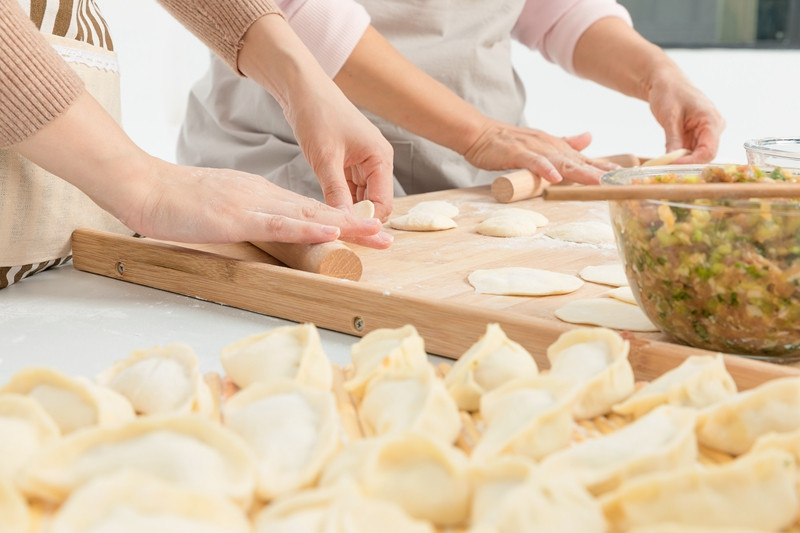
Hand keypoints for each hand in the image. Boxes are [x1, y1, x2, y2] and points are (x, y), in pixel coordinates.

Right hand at [121, 158, 393, 248]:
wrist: (145, 187)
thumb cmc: (178, 201)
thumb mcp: (222, 207)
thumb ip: (246, 216)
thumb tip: (266, 231)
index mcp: (262, 195)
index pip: (309, 209)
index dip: (341, 220)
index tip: (368, 230)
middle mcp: (265, 196)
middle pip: (318, 211)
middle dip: (355, 225)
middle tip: (387, 236)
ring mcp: (253, 204)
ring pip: (307, 215)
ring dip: (344, 226)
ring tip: (375, 234)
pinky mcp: (237, 216)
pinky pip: (278, 223)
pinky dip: (306, 227)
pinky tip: (329, 231)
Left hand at [239, 15, 394, 221]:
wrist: (302, 90)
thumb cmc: (317, 115)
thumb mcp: (325, 158)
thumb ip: (336, 192)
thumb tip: (344, 222)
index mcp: (380, 158)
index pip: (383, 203)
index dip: (367, 221)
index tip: (346, 233)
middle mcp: (377, 162)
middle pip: (376, 203)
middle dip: (359, 218)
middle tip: (337, 232)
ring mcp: (364, 162)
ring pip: (362, 198)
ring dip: (349, 210)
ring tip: (330, 224)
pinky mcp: (349, 163)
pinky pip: (350, 190)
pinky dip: (341, 200)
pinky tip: (327, 209)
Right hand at [462, 122, 618, 184]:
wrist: (479, 133)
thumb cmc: (508, 143)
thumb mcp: (541, 143)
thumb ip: (566, 143)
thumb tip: (590, 137)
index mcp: (556, 147)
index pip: (585, 159)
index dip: (605, 167)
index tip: (627, 176)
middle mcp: (550, 146)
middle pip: (578, 162)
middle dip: (600, 172)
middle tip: (621, 182)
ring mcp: (533, 149)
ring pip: (561, 162)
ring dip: (580, 172)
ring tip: (598, 182)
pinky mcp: (516, 153)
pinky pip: (533, 162)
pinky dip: (544, 169)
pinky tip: (555, 178)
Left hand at [647, 70, 724, 163]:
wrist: (667, 82)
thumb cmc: (670, 93)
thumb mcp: (669, 117)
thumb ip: (673, 140)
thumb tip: (672, 160)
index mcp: (711, 120)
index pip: (708, 151)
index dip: (691, 162)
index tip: (672, 166)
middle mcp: (714, 127)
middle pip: (705, 155)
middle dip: (686, 164)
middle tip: (665, 169)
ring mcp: (707, 132)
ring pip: (697, 155)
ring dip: (682, 161)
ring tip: (664, 165)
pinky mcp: (697, 135)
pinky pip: (691, 150)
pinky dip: (679, 156)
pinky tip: (667, 159)